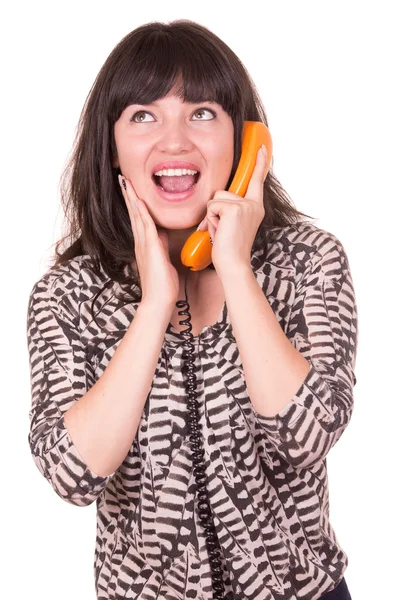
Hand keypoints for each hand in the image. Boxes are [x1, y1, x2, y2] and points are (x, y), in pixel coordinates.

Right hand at [118, 175, 179, 307]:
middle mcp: (141, 243)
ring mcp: (144, 245)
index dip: (134, 202)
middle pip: (133, 213)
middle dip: (129, 195)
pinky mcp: (150, 248)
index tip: (130, 188)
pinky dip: (141, 212)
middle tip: (122, 178)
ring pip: (137, 216)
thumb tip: (163, 236)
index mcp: (145, 245)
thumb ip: (161, 247)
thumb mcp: (164, 260)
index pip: (138, 219)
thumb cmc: (163, 285)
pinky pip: (146, 226)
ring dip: (131, 198)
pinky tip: (138, 200)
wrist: (159, 301)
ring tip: (125, 182)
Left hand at [198, 146, 266, 276]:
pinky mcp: (235, 208)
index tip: (262, 148)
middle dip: (215, 211)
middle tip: (223, 231)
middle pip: (222, 192)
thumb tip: (216, 202)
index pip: (256, 181)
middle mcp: (253, 204)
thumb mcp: (231, 225)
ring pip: (215, 199)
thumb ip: (229, 210)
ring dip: (212, 217)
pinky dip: (210, 221)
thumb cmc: (229, 249)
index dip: (259, 163)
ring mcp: (245, 205)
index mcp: (255, 207)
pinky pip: (212, 207)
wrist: (233, 264)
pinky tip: (219, 233)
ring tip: (221, 232)